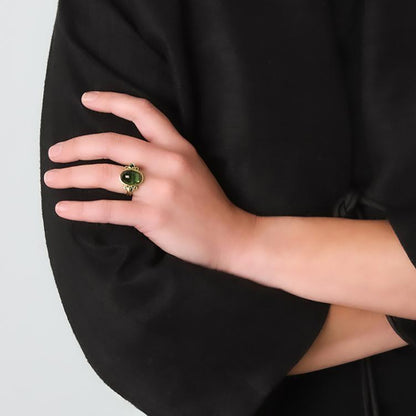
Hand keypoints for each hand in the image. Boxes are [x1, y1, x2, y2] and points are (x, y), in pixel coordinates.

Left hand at [44, 91, 256, 270]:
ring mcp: (161, 190)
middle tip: (54, 153)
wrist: (231, 235)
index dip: (111, 101)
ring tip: (52, 179)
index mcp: (178, 147)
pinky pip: (109, 210)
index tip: (86, 100)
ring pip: (105, 176)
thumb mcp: (192, 168)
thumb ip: (162, 157)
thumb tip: (122, 160)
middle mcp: (168, 162)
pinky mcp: (154, 216)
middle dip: (76, 146)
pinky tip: (65, 209)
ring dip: (72, 177)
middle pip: (112, 143)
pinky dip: (82, 209)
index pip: (143, 112)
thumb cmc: (209, 204)